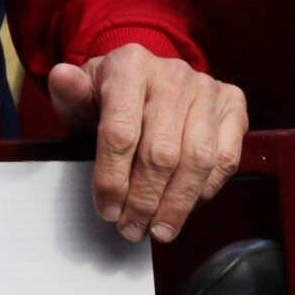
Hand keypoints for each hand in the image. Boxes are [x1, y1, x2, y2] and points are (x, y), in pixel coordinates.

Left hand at [46, 46, 247, 244]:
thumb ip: (69, 93)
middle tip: (131, 228)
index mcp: (129, 64)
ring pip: (198, 159)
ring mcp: (207, 88)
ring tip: (159, 229)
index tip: (106, 210)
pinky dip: (205, 190)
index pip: (120, 131)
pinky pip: (225, 159)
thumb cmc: (108, 96)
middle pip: (161, 152)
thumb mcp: (80, 95)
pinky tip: (185, 208)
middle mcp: (173, 74)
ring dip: (178, 203)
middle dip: (144, 200)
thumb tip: (61, 77)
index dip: (113, 178)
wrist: (145, 80)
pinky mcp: (232, 106)